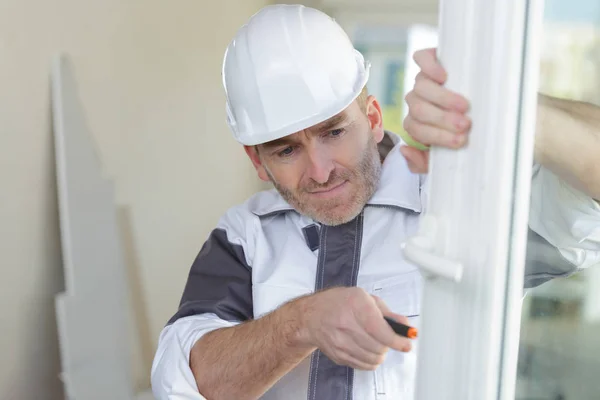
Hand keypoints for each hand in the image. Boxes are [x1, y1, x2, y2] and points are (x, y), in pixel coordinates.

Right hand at [299, 287, 411, 370]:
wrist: (311, 316)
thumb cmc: (339, 303)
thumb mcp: (365, 298)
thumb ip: (387, 313)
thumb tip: (406, 326)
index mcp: (356, 305)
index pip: (380, 330)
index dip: (397, 340)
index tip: (407, 343)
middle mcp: (346, 324)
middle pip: (379, 346)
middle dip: (388, 345)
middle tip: (386, 337)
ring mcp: (340, 342)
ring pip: (373, 358)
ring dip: (380, 353)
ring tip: (376, 342)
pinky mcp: (338, 355)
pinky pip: (363, 365)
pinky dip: (371, 360)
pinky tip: (367, 349)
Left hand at [402, 48, 471, 172]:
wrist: (487, 94)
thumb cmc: (467, 129)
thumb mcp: (449, 151)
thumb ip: (425, 161)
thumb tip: (405, 151)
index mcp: (418, 122)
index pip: (416, 129)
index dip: (436, 136)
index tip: (461, 141)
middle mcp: (417, 100)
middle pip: (418, 109)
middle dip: (441, 120)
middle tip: (465, 125)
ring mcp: (423, 79)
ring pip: (420, 87)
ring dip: (442, 99)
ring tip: (465, 106)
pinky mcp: (431, 58)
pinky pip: (421, 58)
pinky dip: (430, 66)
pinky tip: (444, 76)